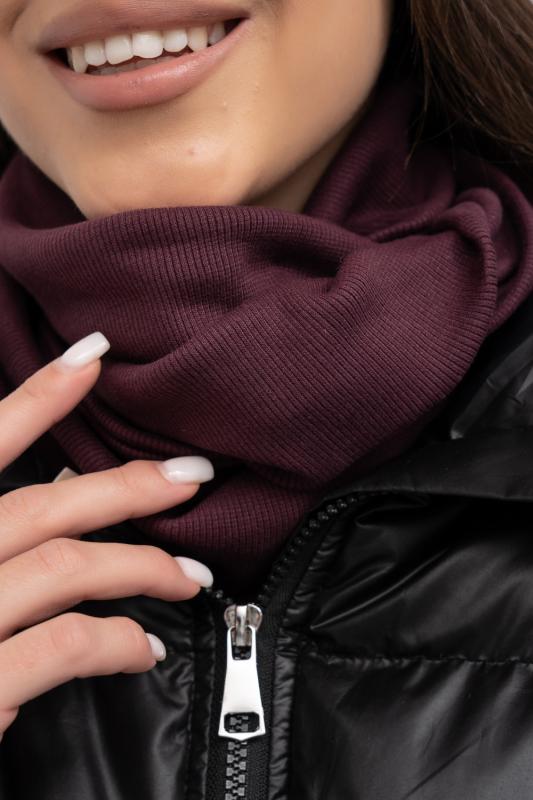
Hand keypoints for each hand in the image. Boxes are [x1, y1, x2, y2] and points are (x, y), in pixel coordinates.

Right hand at [0, 332, 213, 740]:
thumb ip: (0, 536)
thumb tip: (50, 505)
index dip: (38, 397)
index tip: (92, 357)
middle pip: (43, 505)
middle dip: (127, 487)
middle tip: (191, 477)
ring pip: (66, 566)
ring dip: (142, 566)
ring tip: (189, 576)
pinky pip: (66, 645)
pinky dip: (116, 642)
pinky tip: (143, 648)